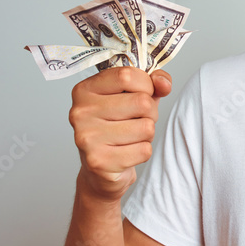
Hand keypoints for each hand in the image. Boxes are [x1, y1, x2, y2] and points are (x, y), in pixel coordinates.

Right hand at [68, 67, 171, 201]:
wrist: (101, 170)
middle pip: (142, 102)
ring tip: (131, 137)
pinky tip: (128, 153)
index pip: (127, 75)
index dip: (146, 84)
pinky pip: (144, 150)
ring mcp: (87, 138)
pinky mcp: (99, 162)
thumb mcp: (135, 96)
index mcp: (85, 90)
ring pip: (146, 127)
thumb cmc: (119, 126)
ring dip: (147, 134)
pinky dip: (143, 151)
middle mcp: (80, 112)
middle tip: (136, 121)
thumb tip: (164, 83)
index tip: (143, 93)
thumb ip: (153, 82)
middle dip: (150, 113)